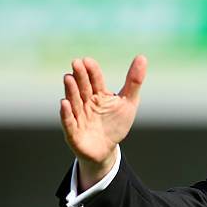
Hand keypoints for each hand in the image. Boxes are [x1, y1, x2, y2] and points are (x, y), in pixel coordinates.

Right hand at [60, 55, 146, 189]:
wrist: (106, 149)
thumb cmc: (116, 123)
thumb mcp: (129, 102)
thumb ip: (134, 81)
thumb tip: (142, 57)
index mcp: (98, 94)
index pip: (95, 80)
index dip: (92, 71)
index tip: (88, 60)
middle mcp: (85, 103)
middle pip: (83, 88)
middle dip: (80, 76)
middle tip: (76, 63)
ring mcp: (78, 116)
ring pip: (74, 101)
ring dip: (71, 90)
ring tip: (68, 77)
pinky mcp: (73, 132)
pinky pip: (68, 122)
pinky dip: (66, 113)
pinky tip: (64, 103)